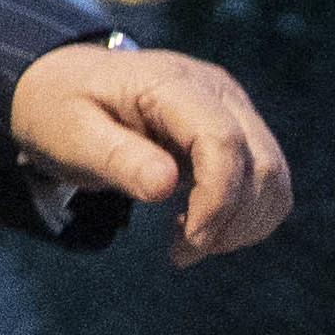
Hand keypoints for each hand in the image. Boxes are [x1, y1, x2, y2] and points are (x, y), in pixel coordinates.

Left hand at [8, 41, 292, 265]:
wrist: (62, 87)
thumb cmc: (60, 110)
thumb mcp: (70, 135)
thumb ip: (118, 157)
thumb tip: (166, 185)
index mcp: (170, 82)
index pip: (223, 142)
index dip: (217, 199)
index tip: (187, 241)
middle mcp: (214, 89)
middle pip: (261, 163)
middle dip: (232, 221)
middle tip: (182, 252)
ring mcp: (232, 107)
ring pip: (274, 177)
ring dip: (243, 223)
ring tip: (188, 242)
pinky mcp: (237, 129)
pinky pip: (266, 181)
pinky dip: (245, 215)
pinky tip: (200, 226)